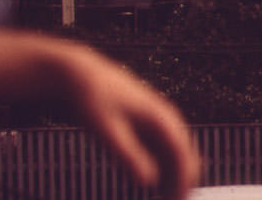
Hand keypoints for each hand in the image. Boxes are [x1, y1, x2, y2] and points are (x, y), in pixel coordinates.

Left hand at [0, 26, 200, 199]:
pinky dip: (164, 162)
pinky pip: (163, 144)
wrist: (78, 73)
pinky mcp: (144, 118)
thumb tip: (150, 181)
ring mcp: (154, 114)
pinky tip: (154, 180)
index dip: (184, 179)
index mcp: (158, 114)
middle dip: (184, 177)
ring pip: (175, 147)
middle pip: (184, 149)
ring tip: (166, 196)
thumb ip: (129, 157)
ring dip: (174, 171)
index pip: (182, 151)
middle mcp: (162, 113)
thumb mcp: (108, 131)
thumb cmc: (92, 99)